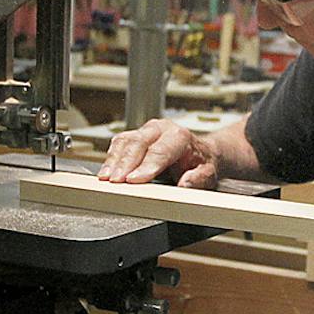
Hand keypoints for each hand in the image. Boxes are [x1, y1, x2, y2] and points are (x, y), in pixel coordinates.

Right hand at [98, 118, 219, 187]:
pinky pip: (119, 144)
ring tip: (106, 178)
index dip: (146, 166)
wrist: (200, 153)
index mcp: (180, 136)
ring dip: (114, 161)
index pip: (160, 151)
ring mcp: (146, 131)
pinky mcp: (135, 136)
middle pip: (138, 143)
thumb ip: (199, 179)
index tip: (134, 180)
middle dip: (125, 163)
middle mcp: (161, 129)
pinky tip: (106, 172)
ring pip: (125, 141)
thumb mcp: (208, 174)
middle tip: (116, 181)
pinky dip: (110, 158)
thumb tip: (186, 184)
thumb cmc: (201, 164)